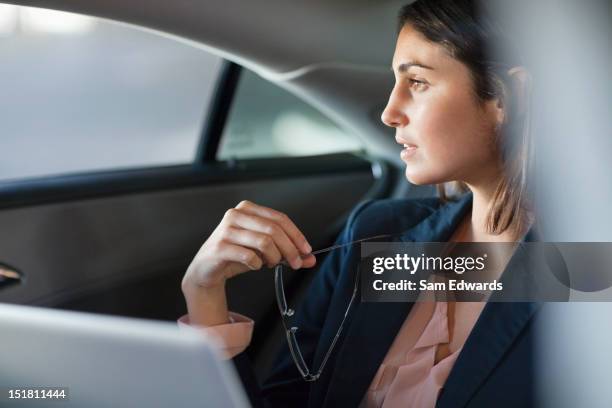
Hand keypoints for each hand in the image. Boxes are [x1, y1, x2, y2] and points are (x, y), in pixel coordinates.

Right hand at [181, 200, 315, 325]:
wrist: (206, 269)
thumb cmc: (236, 255)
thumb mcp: (265, 252)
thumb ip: (287, 252)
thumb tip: (311, 258)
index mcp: (248, 209)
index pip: (280, 218)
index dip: (296, 235)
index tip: (307, 251)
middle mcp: (236, 214)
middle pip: (274, 230)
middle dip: (290, 249)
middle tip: (296, 263)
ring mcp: (226, 230)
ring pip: (264, 242)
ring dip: (274, 257)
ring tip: (272, 264)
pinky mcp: (220, 247)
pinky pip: (249, 256)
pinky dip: (257, 264)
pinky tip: (255, 266)